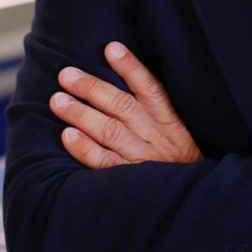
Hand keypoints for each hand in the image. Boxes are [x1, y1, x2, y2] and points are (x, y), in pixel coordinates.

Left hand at [49, 41, 202, 168]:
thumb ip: (158, 114)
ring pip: (110, 131)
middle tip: (66, 75)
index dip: (131, 68)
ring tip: (57, 100)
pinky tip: (68, 136)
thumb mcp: (180, 136)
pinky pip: (105, 162)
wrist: (193, 203)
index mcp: (172, 123)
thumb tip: (126, 84)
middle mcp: (158, 138)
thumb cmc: (181, 166)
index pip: (151, 89)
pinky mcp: (131, 181)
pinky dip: (85, 149)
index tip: (111, 48)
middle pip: (123, 107)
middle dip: (92, 88)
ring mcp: (144, 160)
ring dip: (81, 113)